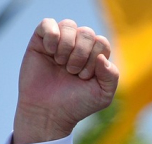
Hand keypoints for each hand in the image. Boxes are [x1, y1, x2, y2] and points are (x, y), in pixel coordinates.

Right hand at [13, 18, 119, 143]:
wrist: (48, 111)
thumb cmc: (76, 104)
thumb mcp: (103, 95)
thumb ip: (111, 76)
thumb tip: (102, 57)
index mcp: (95, 57)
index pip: (101, 42)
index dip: (94, 58)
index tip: (84, 77)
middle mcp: (78, 47)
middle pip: (87, 32)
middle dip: (81, 54)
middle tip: (72, 72)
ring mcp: (59, 43)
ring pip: (69, 25)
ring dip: (67, 46)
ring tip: (60, 63)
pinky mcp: (40, 41)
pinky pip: (48, 23)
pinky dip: (51, 36)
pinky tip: (49, 51)